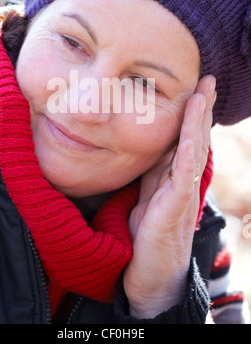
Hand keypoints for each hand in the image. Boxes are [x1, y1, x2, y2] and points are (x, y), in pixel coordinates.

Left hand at [123, 75, 215, 318]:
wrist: (151, 276)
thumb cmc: (150, 235)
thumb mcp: (148, 194)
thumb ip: (153, 172)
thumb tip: (150, 150)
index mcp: (174, 176)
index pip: (186, 137)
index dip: (192, 112)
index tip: (197, 86)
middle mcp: (183, 181)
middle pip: (195, 139)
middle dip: (201, 109)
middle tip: (208, 80)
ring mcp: (181, 195)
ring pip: (192, 154)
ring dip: (196, 125)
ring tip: (201, 98)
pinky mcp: (173, 212)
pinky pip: (180, 182)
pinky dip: (184, 160)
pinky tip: (187, 141)